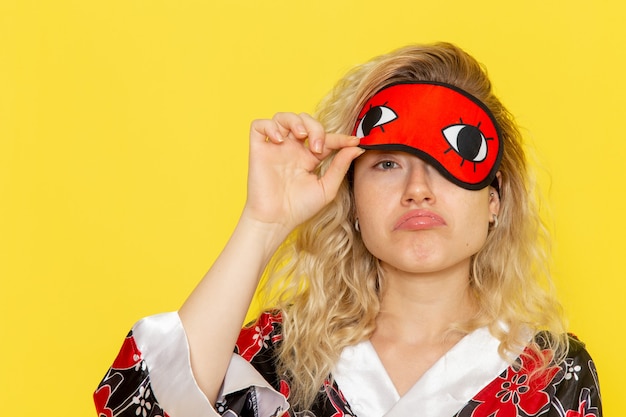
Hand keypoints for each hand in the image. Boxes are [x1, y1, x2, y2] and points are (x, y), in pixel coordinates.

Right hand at [243, 112, 362, 234]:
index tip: (353, 141)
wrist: (276, 221)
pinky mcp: (258, 150)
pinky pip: (259, 125)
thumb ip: (340, 166)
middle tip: (318, 147)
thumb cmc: (299, 209)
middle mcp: (292, 150)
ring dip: (295, 121)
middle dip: (315, 127)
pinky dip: (270, 125)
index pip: (325, 138)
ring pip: (283, 117)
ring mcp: (275, 148)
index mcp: (308, 158)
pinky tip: (280, 139)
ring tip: (301, 136)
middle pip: (304, 121)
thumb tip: (357, 147)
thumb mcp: (326, 188)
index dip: (339, 137)